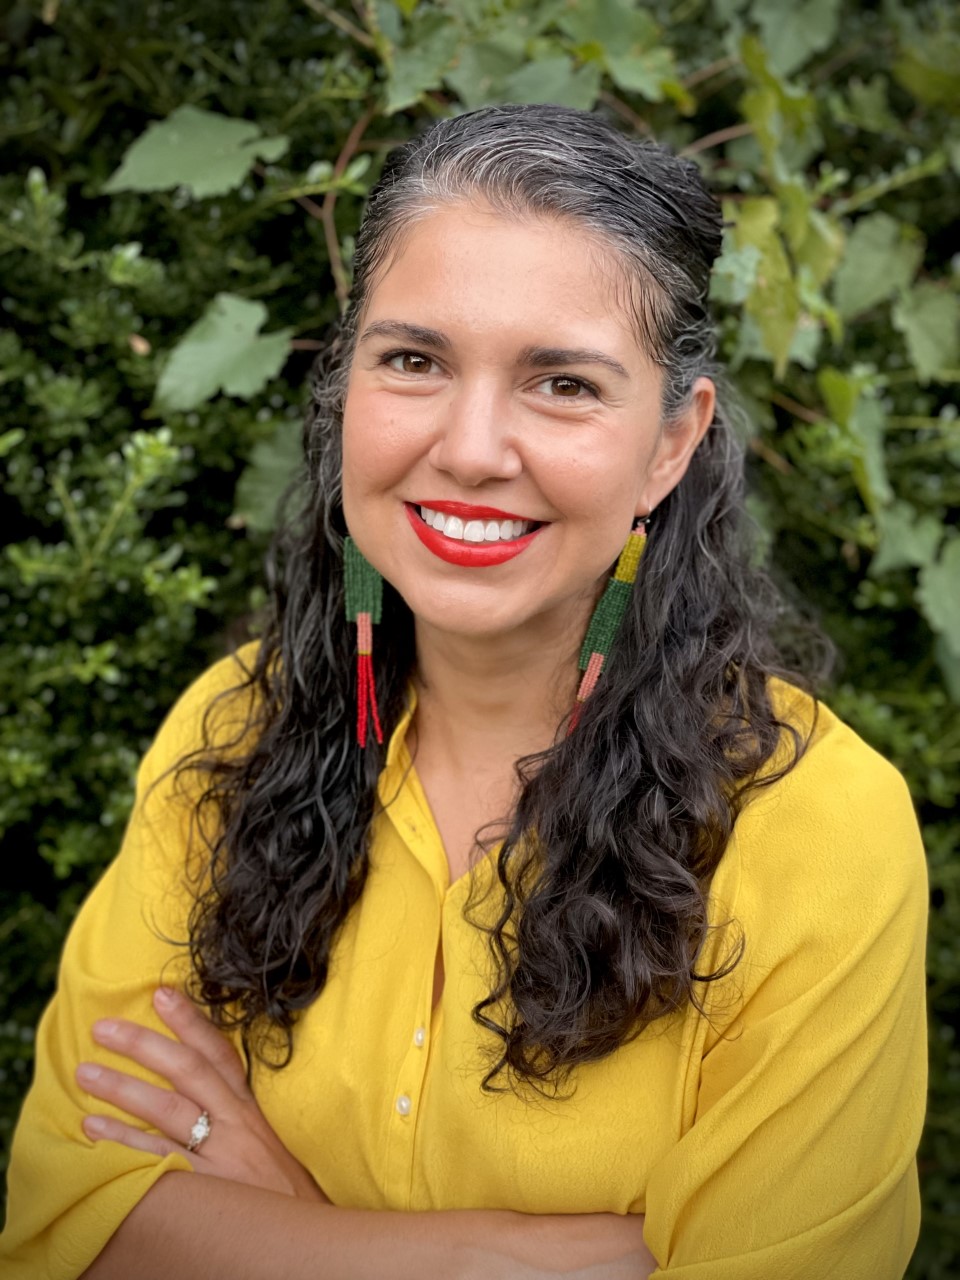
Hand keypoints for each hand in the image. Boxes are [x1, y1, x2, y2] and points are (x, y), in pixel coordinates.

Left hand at [76, 986, 329, 1203]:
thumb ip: (240, 1114)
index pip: (220, 1053)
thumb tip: (205, 1086)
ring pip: (166, 1110)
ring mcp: (220, 1155)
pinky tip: (93, 1130)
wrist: (308, 1240)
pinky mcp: (205, 1189)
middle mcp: (237, 1124)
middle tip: (103, 1027)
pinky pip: (156, 1160)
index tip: (161, 994)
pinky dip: (122, 1143)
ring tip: (86, 1073)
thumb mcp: (273, 1141)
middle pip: (186, 1071)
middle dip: (144, 1045)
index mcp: (253, 1107)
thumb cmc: (288, 1191)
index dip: (190, 1022)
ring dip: (122, 1088)